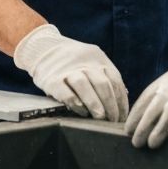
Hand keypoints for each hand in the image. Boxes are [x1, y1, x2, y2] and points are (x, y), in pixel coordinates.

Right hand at [14, 24, 128, 121]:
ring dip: (95, 104)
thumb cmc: (73, 61)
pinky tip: (82, 112)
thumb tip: (123, 97)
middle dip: (111, 105)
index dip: (121, 101)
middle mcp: (85, 63)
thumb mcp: (92, 61)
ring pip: (85, 86)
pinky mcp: (53, 80)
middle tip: (113, 120)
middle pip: (102, 84)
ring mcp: (68, 70)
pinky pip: (66, 93)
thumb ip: (105, 77)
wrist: (44, 47)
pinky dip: (76, 104)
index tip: (122, 117)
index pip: (115, 81)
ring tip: (100, 117)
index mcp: (98, 59)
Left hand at [126, 43, 167, 148]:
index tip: (127, 129)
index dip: (135, 114)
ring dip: (157, 130)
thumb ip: (166, 96)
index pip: (146, 98)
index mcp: (167, 79)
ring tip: (150, 144)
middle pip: (154, 107)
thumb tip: (150, 118)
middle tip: (135, 142)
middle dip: (142, 126)